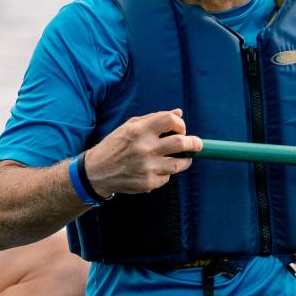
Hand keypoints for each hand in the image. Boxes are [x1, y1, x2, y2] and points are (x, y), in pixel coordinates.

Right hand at [83, 109, 201, 196]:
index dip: (180, 124)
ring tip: (183, 158)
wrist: (97, 172)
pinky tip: (156, 169)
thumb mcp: (130, 127)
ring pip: (179, 164)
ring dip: (185, 160)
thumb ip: (154, 118)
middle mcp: (145, 148)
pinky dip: (165, 173)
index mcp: (139, 130)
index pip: (171, 120)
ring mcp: (148, 167)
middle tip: (197, 144)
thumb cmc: (115, 145)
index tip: (181, 129)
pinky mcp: (149, 183)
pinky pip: (167, 177)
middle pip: (182, 143)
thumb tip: (179, 113)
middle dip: (195, 143)